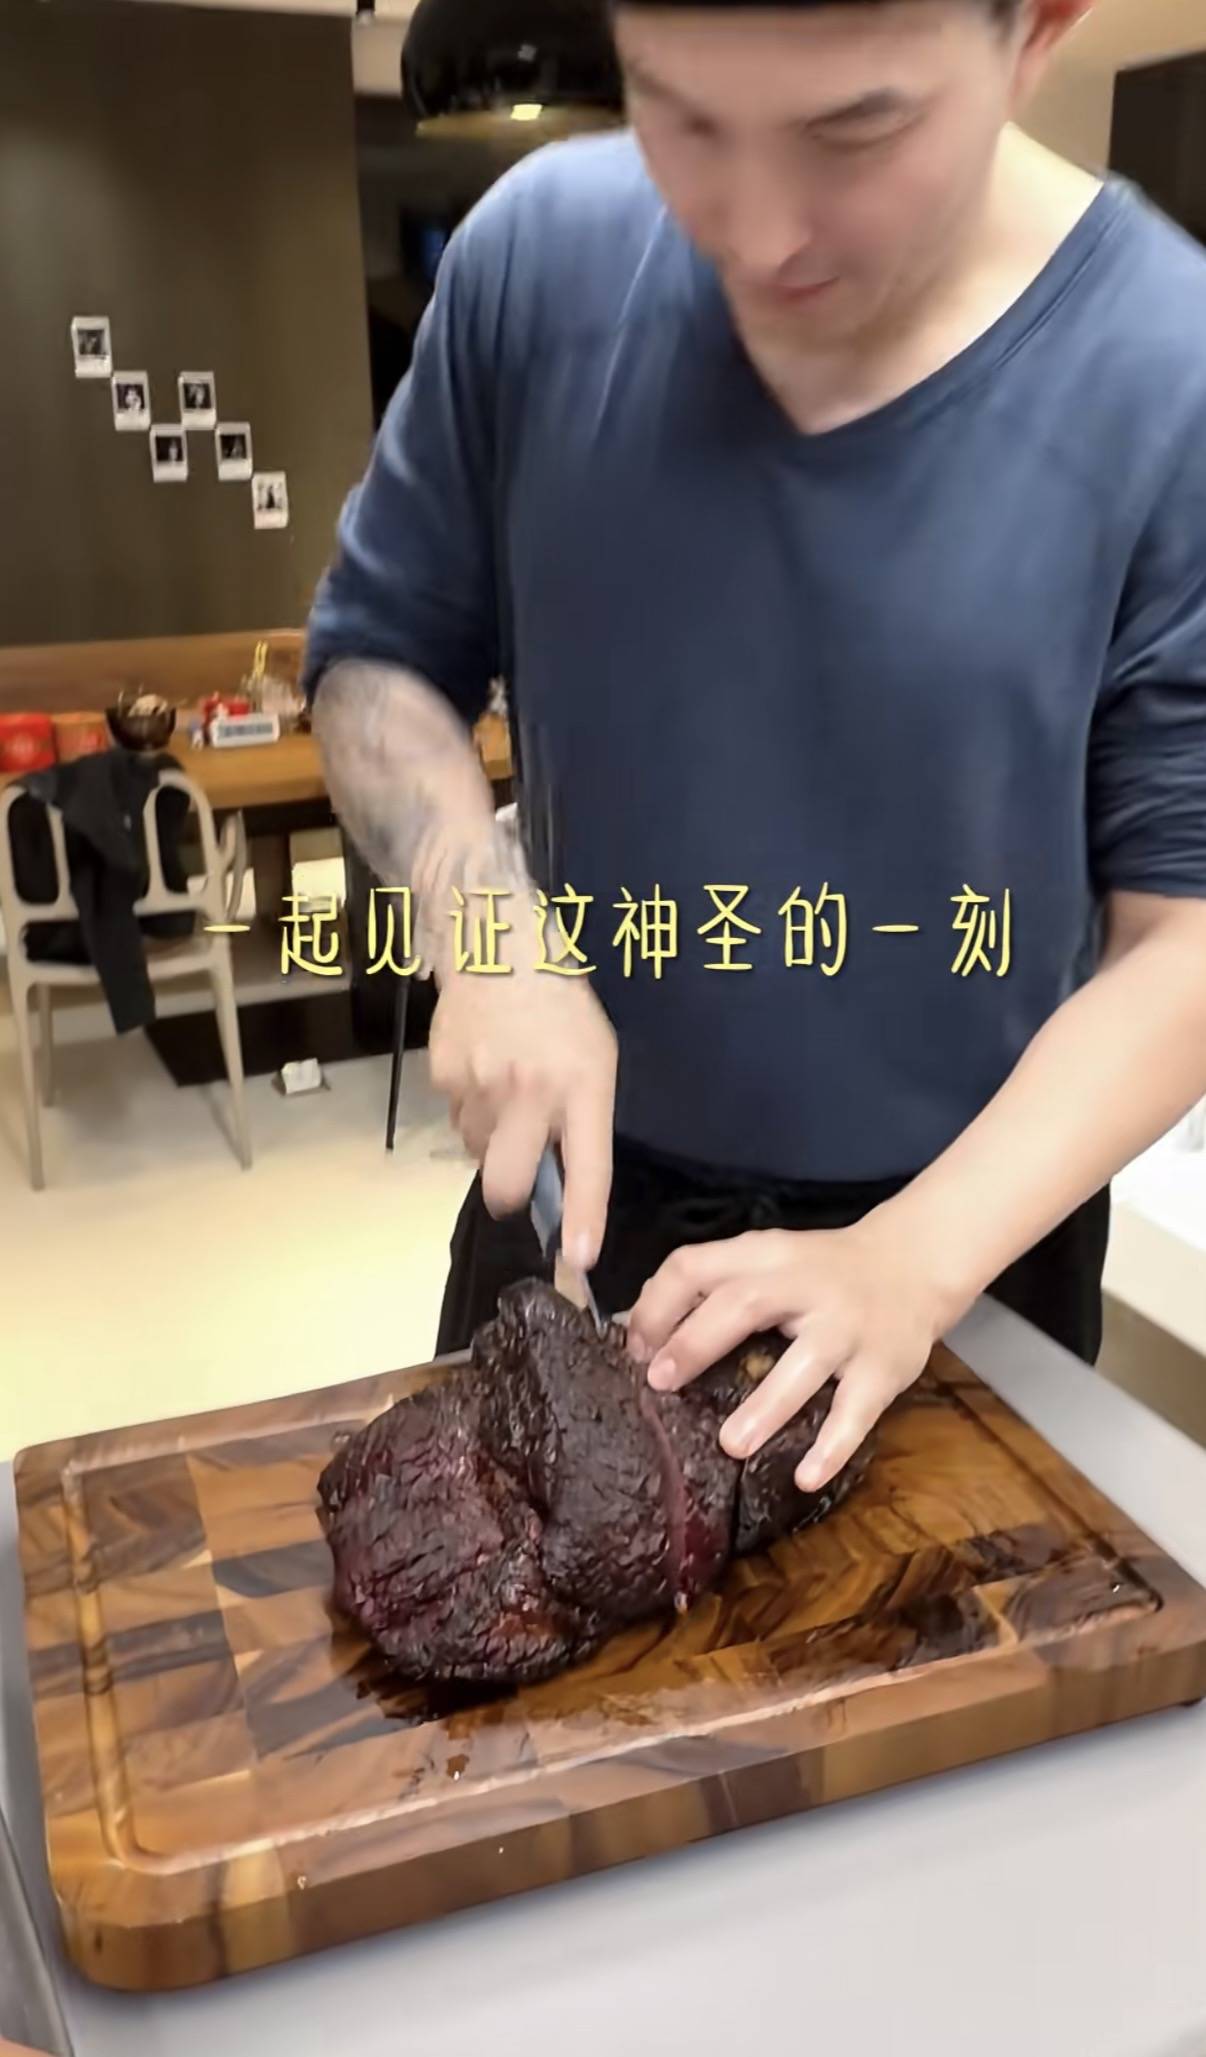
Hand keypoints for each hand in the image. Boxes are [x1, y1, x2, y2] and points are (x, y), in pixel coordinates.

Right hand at [428, 951, 617, 1268]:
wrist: (498, 948)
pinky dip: (470, 1107)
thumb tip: (556, 1182)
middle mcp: (531, 1090)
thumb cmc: (561, 1008)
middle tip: (517, 1172)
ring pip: (477, 1150)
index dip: (582, 1218)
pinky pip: (455, 1118)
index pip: (588, 1166)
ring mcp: (481, 1083)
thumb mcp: (595, 1060)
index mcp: (582, 1085)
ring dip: (491, 1138)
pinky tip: (482, 1067)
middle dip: (510, 1194)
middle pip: (506, 1183)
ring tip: (505, 1090)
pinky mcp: (444, 1075)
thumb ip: (582, 1120)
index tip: (578, 1259)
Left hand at [626, 1216, 960, 1491]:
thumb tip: (639, 1337)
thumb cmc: (821, 1273)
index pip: (696, 1265)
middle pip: (744, 1304)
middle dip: (696, 1343)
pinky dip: (832, 1447)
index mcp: (764, 1256)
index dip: (658, 1305)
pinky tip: (805, 1477)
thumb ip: (715, 1288)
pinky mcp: (883, 1368)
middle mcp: (805, 1285)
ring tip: (731, 1445)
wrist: (914, 1263)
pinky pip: (857, 1412)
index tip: (635, 1349)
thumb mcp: (770, 1261)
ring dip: (765, 1406)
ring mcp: (847, 1327)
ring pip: (804, 1364)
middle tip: (660, 1383)